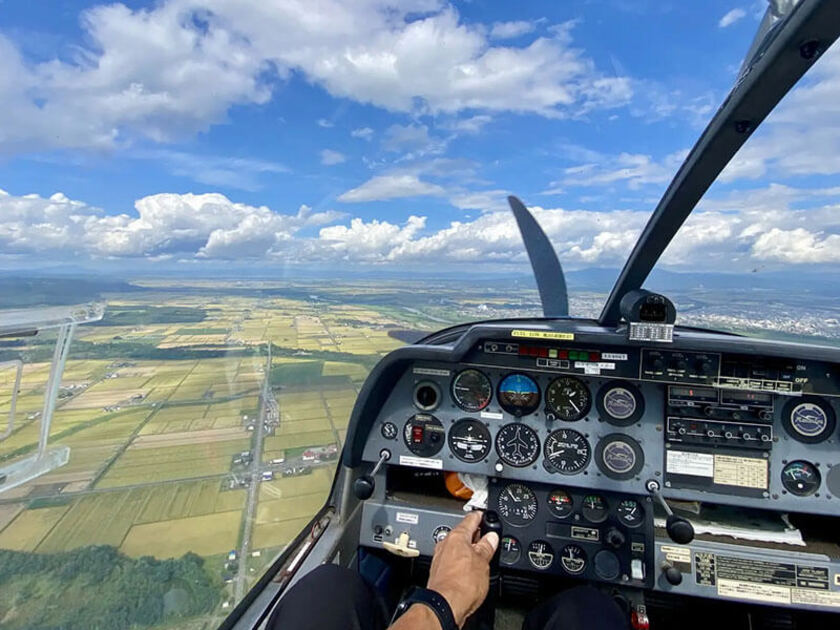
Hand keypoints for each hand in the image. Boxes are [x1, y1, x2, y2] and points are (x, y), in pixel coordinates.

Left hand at [426, 511, 498, 627]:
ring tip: (482, 557)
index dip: (481, 516)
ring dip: (469, 550)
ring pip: (457, 547)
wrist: (445, 606)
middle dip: (476, 535)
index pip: (471, 519)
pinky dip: (462, 562)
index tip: (486, 514)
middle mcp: (445, 544)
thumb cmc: (461, 585)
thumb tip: (491, 537)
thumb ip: (487, 547)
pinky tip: (470, 570)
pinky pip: (453, 560)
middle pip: (463, 533)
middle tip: (488, 538)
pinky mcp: (439, 571)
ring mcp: (441, 558)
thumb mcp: (483, 562)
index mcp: (456, 536)